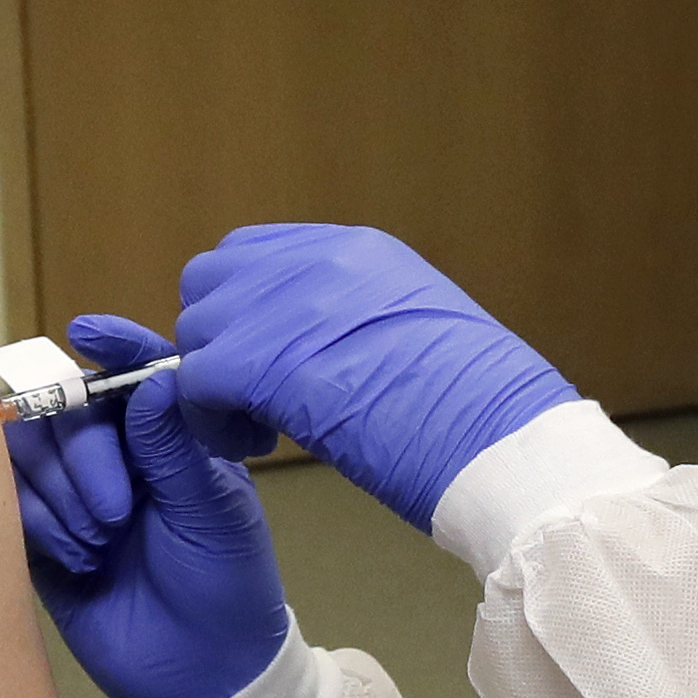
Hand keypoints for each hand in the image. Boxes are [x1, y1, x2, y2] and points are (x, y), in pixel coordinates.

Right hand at [5, 315, 292, 697]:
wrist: (199, 677)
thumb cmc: (225, 586)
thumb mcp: (212, 513)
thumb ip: (173, 446)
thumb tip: (152, 377)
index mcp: (165, 438)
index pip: (131, 374)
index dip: (111, 347)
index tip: (89, 333)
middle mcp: (113, 457)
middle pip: (64, 410)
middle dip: (82, 455)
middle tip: (117, 512)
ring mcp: (72, 497)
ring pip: (28, 453)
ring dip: (59, 493)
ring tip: (99, 543)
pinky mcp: (39, 539)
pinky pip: (8, 504)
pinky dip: (37, 523)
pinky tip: (76, 560)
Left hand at [170, 226, 577, 532]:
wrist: (503, 442)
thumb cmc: (484, 411)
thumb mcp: (423, 332)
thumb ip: (360, 321)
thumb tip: (320, 346)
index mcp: (357, 251)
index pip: (256, 255)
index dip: (247, 313)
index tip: (271, 365)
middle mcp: (315, 262)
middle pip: (212, 280)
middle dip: (220, 340)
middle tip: (255, 399)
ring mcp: (285, 304)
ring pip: (196, 329)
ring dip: (212, 383)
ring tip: (259, 429)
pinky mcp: (261, 361)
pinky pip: (194, 380)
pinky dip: (210, 419)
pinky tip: (251, 445)